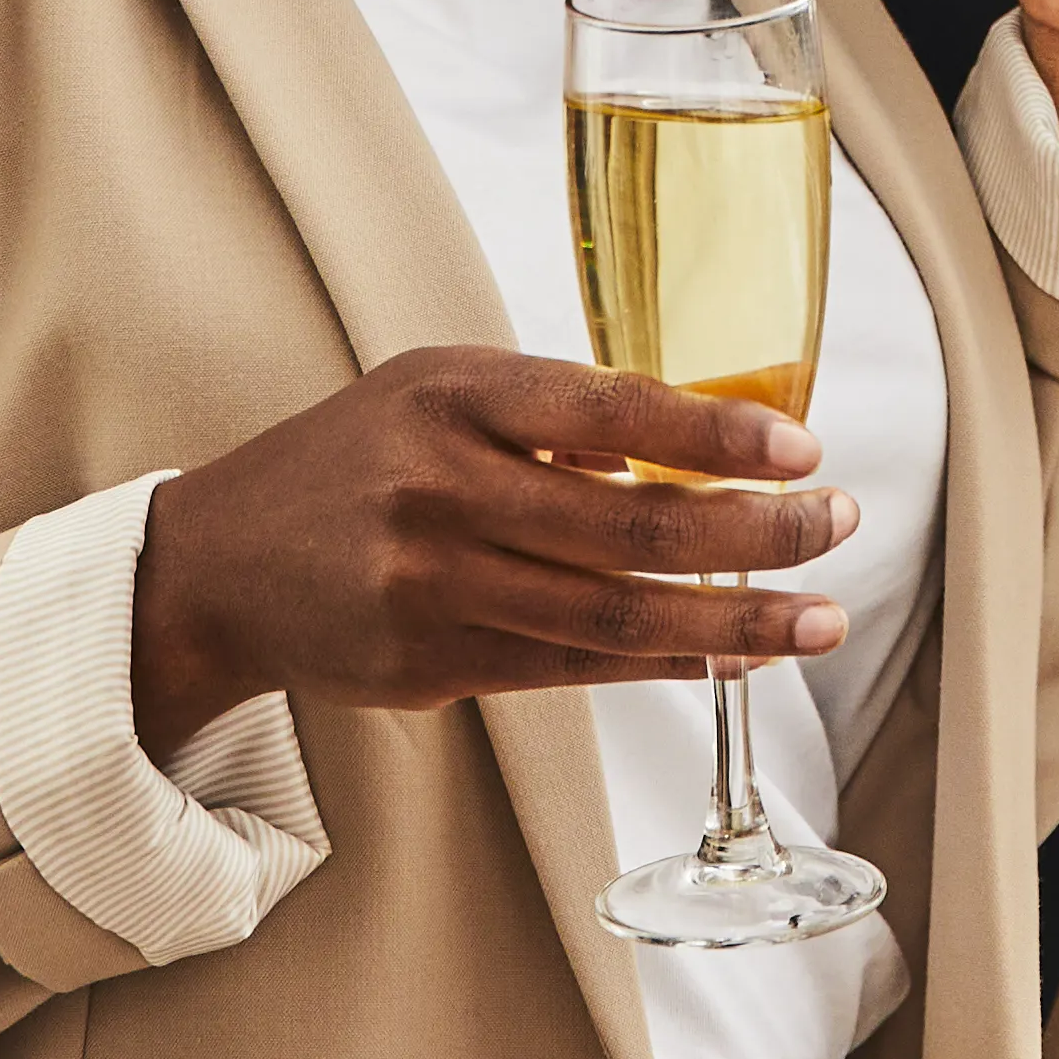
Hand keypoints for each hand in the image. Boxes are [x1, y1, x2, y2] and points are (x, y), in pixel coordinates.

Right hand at [124, 345, 853, 742]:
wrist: (220, 563)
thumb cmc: (358, 457)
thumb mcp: (441, 388)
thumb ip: (554, 412)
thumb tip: (701, 447)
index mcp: (453, 395)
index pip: (610, 412)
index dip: (716, 437)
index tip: (803, 451)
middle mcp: (440, 490)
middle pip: (628, 529)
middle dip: (755, 535)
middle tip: (838, 529)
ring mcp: (432, 588)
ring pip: (612, 618)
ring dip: (733, 622)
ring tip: (819, 619)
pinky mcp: (431, 666)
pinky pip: (573, 670)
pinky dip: (664, 664)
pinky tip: (731, 653)